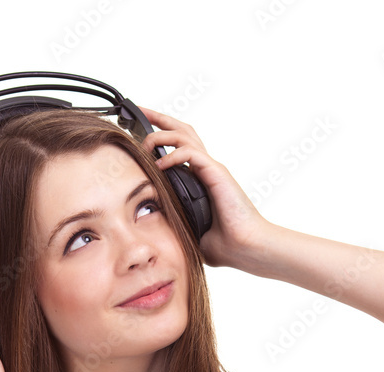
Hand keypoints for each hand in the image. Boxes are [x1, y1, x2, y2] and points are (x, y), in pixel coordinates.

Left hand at [138, 106, 271, 269]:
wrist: (247, 248)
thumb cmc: (226, 244)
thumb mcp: (190, 230)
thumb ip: (174, 219)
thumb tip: (154, 222)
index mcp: (201, 178)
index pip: (180, 147)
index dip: (160, 135)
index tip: (139, 131)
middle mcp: (207, 168)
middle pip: (182, 130)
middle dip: (158, 118)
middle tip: (137, 111)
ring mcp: (212, 169)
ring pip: (185, 136)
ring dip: (161, 135)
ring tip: (144, 143)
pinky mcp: (217, 174)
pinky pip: (192, 154)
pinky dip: (173, 155)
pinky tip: (160, 165)